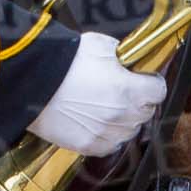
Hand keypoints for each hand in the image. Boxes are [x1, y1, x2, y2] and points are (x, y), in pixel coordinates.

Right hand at [27, 31, 166, 155]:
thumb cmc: (63, 60)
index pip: (159, 91)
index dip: (152, 82)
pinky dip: (107, 135)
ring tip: (106, 106)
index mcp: (129, 90)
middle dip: (139, 100)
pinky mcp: (87, 146)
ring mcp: (105, 133)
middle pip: (146, 112)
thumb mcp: (100, 44)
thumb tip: (127, 60)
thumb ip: (121, 55)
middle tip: (123, 90)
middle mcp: (121, 115)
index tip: (145, 79)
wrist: (32, 80)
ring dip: (124, 120)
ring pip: (129, 131)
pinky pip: (109, 146)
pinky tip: (96, 121)